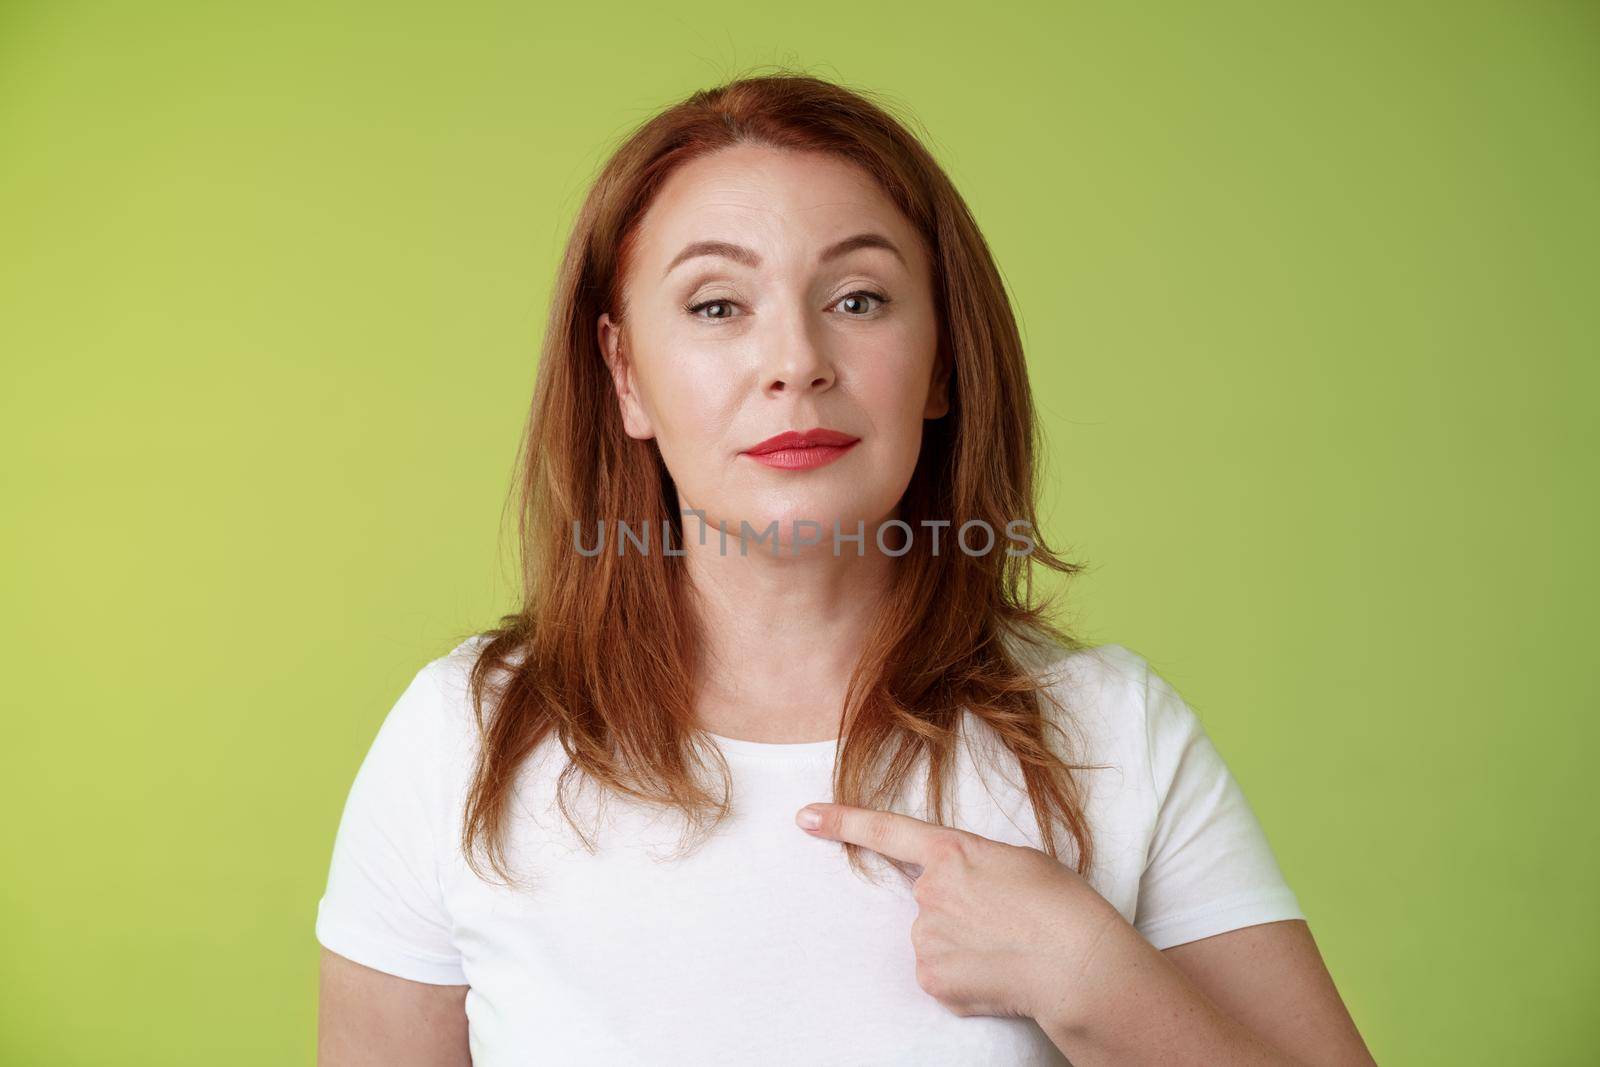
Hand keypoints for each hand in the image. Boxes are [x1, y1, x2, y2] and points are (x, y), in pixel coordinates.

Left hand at [795, 802, 1126, 1022]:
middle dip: (958, 910)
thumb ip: (971, 866)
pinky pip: (938, 973)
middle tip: (1005, 922)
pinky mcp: (930, 977)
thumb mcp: (1017, 862)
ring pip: (933, 938)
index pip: (886, 831)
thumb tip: (951, 889)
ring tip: (1007, 949)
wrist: (1077, 964)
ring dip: (962, 945)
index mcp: (954, 851)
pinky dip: (963, 976)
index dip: (842, 822)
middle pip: (928, 899)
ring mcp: (925, 935)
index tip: (805, 817)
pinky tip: (995, 974)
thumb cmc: (1061, 906)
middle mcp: (929, 891)